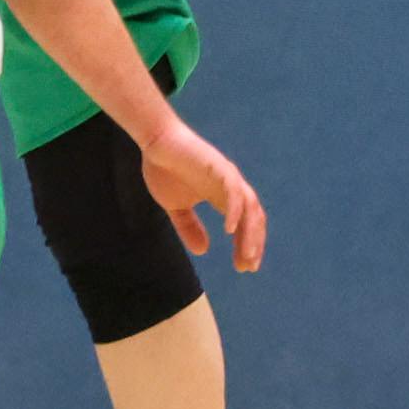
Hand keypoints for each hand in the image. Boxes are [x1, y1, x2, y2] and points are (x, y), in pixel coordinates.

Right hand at [138, 124, 267, 272]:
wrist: (154, 141)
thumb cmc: (165, 169)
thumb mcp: (176, 207)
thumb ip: (189, 227)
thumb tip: (203, 251)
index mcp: (223, 197)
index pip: (245, 224)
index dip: (247, 245)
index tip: (244, 267)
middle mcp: (231, 187)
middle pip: (253, 218)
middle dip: (253, 243)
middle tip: (249, 266)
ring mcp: (227, 176)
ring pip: (249, 207)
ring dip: (250, 232)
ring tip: (247, 254)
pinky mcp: (218, 167)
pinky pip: (233, 191)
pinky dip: (235, 210)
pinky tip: (230, 230)